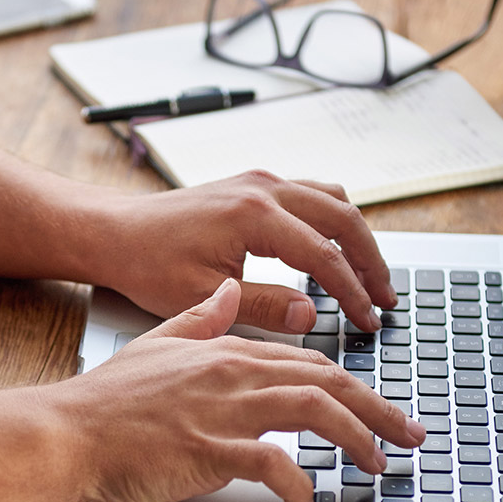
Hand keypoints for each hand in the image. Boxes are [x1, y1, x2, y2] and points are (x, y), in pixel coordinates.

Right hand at [43, 280, 425, 501]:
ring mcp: (223, 411)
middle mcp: (234, 374)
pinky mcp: (208, 451)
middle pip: (328, 383)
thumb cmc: (108, 400)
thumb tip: (228, 292)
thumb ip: (201, 318)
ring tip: (378, 466)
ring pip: (314, 413)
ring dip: (357, 440)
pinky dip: (298, 486)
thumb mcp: (159, 342)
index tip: (385, 408)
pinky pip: (272, 465)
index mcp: (228, 350)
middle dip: (380, 410)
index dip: (357, 385)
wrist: (66, 429)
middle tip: (412, 437)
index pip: (311, 362)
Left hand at [84, 170, 396, 334]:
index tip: (368, 320)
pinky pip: (313, 195)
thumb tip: (312, 316)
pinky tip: (338, 251)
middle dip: (370, 262)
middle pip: (343, 219)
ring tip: (371, 278)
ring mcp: (261, 181)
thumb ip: (263, 306)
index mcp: (254, 215)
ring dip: (358, 238)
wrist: (116, 232)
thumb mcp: (204, 297)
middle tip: (386, 300)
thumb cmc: (148, 264)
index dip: (352, 291)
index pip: (324, 255)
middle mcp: (264, 188)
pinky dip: (334, 223)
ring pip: (333, 200)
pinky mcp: (255, 184)